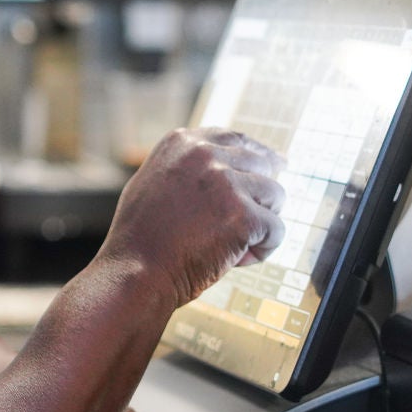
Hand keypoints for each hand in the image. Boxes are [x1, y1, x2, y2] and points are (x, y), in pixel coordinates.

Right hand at [101, 126, 285, 307]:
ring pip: (276, 196)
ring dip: (262, 222)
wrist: (134, 271)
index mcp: (182, 143)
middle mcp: (205, 155)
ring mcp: (226, 183)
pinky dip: (263, 249)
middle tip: (245, 223)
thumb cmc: (141, 238)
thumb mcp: (154, 183)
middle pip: (263, 165)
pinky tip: (238, 259)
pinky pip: (276, 230)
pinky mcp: (243, 216)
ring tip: (234, 245)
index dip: (259, 154)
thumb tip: (224, 166)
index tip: (275, 165)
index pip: (236, 139)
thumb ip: (187, 169)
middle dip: (261, 195)